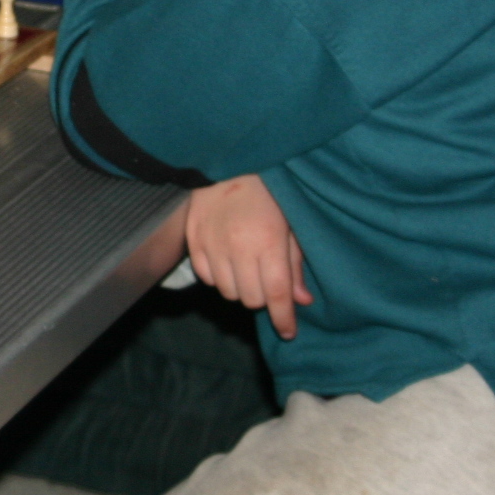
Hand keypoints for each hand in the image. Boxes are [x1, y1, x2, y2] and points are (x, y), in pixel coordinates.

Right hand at [182, 174, 311, 338]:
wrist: (229, 161)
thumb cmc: (268, 191)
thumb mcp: (291, 223)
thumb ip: (295, 263)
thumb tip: (301, 300)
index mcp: (268, 241)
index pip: (275, 294)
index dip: (283, 319)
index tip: (288, 332)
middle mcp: (238, 247)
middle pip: (251, 299)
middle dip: (263, 297)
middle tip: (268, 280)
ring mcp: (212, 244)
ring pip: (228, 292)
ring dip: (240, 288)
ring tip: (247, 268)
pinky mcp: (193, 240)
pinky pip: (207, 277)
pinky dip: (219, 276)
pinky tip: (227, 259)